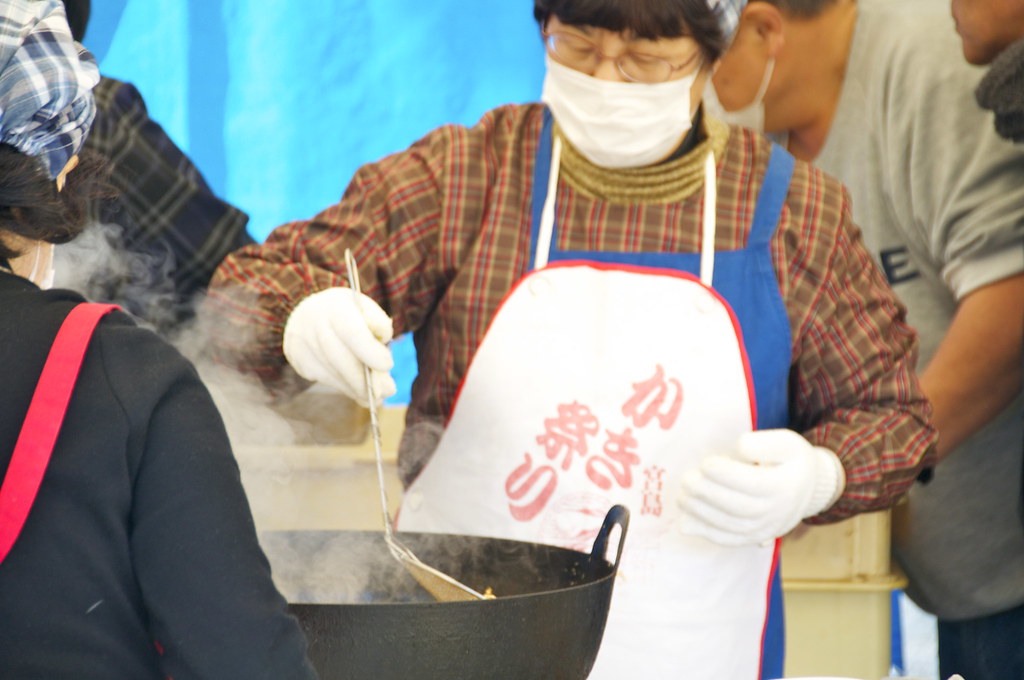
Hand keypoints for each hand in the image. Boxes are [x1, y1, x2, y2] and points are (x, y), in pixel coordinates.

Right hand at [282, 287, 395, 405]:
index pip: (352, 333)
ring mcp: (303, 346)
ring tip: (375, 394)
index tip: (387, 365)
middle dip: (364, 380)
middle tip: (386, 392)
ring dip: (356, 388)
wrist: (307, 314)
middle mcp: (313, 325)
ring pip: (333, 374)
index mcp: (335, 308)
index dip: (370, 352)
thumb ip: (379, 324)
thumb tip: (383, 351)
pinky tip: (357, 389)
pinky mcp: (299, 362)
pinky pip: (325, 379)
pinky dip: (344, 387)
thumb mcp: (365, 308)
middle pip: (340, 359)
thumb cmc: (346, 313)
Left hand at [677, 429, 844, 546]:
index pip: (751, 484)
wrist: (808, 490)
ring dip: (700, 513)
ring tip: (682, 497)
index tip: (706, 463)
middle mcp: (775, 513)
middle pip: (736, 507)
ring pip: (729, 526)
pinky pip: (728, 540)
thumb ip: (765, 443)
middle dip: (706, 494)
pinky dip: (705, 533)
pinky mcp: (754, 537)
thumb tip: (740, 447)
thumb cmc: (791, 461)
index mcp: (784, 487)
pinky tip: (685, 523)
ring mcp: (765, 529)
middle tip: (687, 479)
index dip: (724, 474)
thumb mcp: (788, 443)